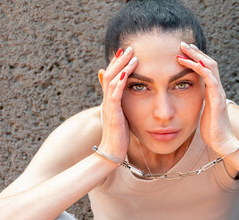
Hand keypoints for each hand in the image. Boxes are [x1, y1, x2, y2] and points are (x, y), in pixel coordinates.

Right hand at [97, 47, 137, 162]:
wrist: (112, 153)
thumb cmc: (118, 135)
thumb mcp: (119, 116)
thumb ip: (119, 103)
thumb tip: (120, 93)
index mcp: (110, 100)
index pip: (112, 77)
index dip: (117, 64)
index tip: (126, 52)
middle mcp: (107, 101)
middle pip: (111, 75)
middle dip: (120, 60)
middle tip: (129, 48)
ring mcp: (109, 107)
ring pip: (113, 81)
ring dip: (122, 67)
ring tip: (132, 56)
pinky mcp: (114, 115)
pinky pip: (115, 96)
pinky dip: (121, 83)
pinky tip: (128, 73)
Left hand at [177, 42, 238, 154]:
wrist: (222, 143)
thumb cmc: (212, 130)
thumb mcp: (202, 112)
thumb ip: (199, 103)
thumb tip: (189, 99)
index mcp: (212, 91)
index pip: (206, 68)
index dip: (196, 57)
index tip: (184, 50)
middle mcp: (217, 89)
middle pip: (209, 62)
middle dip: (195, 52)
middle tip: (182, 43)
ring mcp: (218, 93)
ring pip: (210, 67)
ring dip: (196, 56)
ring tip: (183, 49)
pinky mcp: (218, 100)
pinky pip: (211, 80)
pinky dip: (201, 69)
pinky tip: (192, 63)